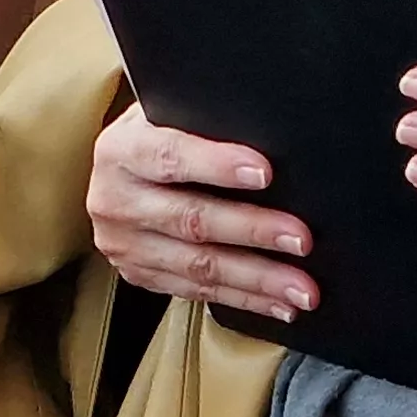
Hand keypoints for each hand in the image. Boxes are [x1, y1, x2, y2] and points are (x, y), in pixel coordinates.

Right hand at [85, 106, 318, 319]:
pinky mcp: (140, 274)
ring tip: (301, 286)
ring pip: (198, 266)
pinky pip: (198, 292)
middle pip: (190, 219)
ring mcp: (125, 244)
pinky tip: (278, 301)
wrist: (117, 173)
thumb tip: (268, 136)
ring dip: (256, 279)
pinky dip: (243, 299)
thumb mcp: (166, 114)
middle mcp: (115, 200)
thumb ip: (203, 124)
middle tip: (300, 239)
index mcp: (121, 150)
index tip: (265, 173)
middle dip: (252, 231)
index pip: (170, 157)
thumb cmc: (156, 137)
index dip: (217, 165)